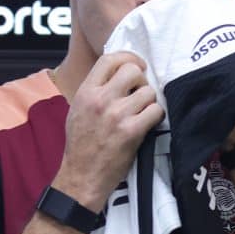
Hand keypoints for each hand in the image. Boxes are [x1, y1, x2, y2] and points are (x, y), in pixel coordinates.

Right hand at [53, 52, 163, 210]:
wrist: (82, 176)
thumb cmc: (81, 146)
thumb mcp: (78, 110)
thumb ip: (96, 91)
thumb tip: (117, 77)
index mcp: (86, 92)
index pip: (110, 59)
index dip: (128, 57)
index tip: (138, 65)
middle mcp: (100, 99)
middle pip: (133, 71)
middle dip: (142, 81)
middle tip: (140, 94)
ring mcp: (117, 115)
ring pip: (148, 91)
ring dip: (150, 102)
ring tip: (142, 113)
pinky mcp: (131, 131)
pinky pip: (156, 111)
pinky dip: (156, 116)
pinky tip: (148, 124)